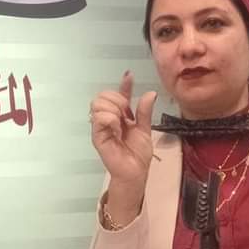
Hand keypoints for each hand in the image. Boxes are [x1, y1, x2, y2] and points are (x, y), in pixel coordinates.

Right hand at [90, 71, 156, 220]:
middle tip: (127, 114)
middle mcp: (108, 119)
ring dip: (113, 108)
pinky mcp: (97, 136)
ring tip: (121, 121)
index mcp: (120, 116)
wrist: (136, 172)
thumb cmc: (138, 154)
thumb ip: (144, 111)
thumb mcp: (145, 129)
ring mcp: (101, 127)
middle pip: (103, 95)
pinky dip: (109, 118)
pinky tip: (116, 126)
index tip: (129, 76)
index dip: (124, 85)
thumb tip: (150, 93)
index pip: (118, 95)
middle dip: (117, 99)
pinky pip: (98, 118)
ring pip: (98, 103)